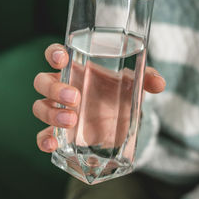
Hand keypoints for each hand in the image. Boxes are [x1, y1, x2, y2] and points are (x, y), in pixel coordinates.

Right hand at [33, 43, 165, 152]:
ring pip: (39, 107)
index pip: (55, 55)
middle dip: (54, 88)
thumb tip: (158, 84)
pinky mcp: (61, 132)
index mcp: (76, 69)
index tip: (63, 59)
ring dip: (51, 112)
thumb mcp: (135, 83)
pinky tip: (53, 144)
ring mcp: (59, 110)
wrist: (122, 120)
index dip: (54, 54)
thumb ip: (147, 78)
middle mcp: (62, 87)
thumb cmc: (121, 93)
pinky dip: (44, 140)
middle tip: (76, 97)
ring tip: (72, 119)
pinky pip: (42, 135)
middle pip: (43, 82)